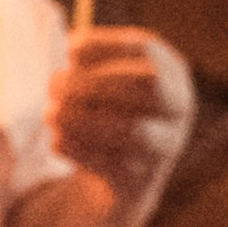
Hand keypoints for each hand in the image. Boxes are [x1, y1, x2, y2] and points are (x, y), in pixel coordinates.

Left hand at [48, 27, 193, 203]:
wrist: (123, 177)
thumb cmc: (107, 114)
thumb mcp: (103, 81)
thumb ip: (89, 63)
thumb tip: (72, 47)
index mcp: (170, 73)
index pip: (146, 49)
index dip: (105, 46)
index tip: (69, 50)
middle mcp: (177, 108)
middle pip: (147, 85)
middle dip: (94, 82)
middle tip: (53, 83)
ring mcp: (165, 146)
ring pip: (132, 130)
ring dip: (84, 119)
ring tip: (50, 114)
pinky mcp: (141, 180)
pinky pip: (113, 164)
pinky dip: (80, 150)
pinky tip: (56, 142)